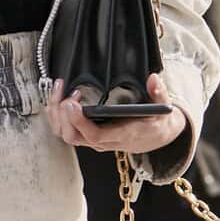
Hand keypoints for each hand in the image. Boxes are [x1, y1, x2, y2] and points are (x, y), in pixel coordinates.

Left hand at [47, 75, 186, 155]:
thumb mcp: (162, 109)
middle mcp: (104, 141)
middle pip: (74, 136)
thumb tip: (153, 79)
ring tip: (60, 90)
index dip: (80, 122)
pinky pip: (66, 130)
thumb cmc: (155, 123)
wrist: (155, 138)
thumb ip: (159, 94)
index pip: (95, 135)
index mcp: (122, 135)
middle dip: (63, 115)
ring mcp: (94, 140)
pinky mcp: (88, 135)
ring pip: (66, 134)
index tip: (71, 103)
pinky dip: (58, 115)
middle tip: (65, 93)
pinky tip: (58, 98)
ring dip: (57, 114)